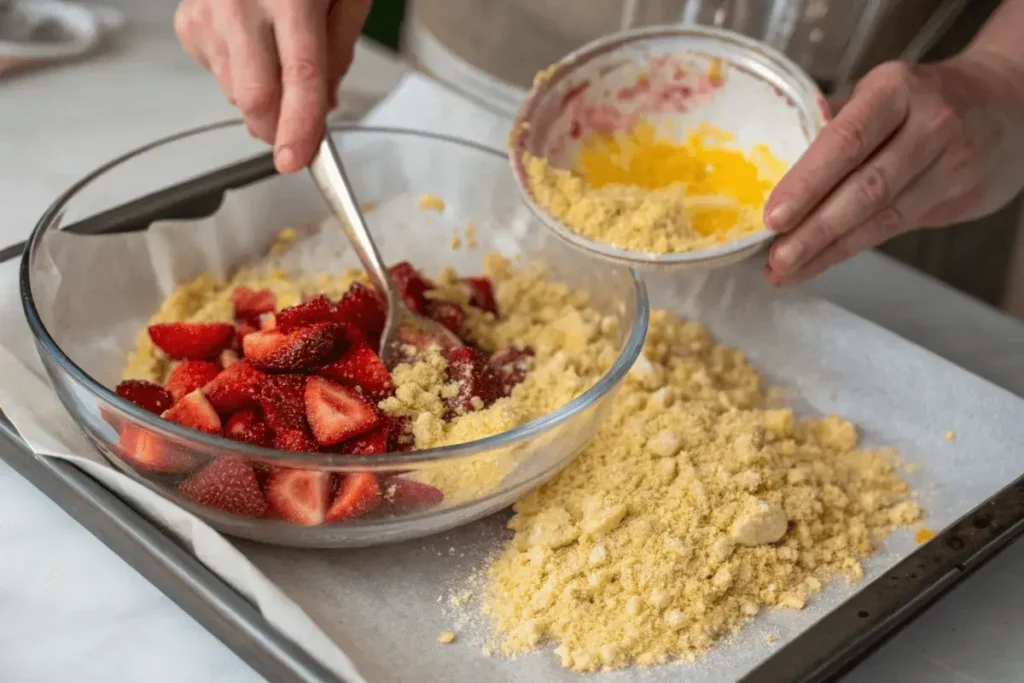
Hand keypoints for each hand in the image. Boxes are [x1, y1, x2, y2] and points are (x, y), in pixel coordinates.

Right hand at [174, 0, 371, 172]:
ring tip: (277, 58)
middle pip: (254, 97)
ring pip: (234, 92)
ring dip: (263, 98)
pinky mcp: (188, 20)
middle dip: (278, 129)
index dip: (299, 125)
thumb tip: (324, 105)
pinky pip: (215, 74)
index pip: (298, 75)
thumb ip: (338, 50)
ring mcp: (208, 11)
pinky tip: (251, 45)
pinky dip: (238, 75)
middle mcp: (241, 2)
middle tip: (297, 132)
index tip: (295, 159)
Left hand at [763, 53, 1023, 286]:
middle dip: (815, 229)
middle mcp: (930, 125)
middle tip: (775, 257)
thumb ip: (834, 123)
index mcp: (898, 90)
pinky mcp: (959, 198)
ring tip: (784, 270)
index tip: (774, 216)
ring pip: (883, 217)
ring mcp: (950, 165)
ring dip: (828, 250)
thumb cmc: (923, 99)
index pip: (847, 141)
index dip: (808, 182)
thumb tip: (781, 155)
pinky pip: (895, 228)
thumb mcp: (881, 92)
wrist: (1007, 103)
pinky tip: (817, 263)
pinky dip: (849, 250)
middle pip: (867, 187)